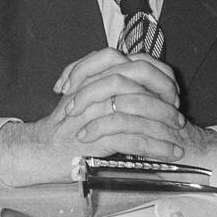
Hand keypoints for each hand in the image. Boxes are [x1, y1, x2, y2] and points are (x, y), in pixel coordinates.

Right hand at [0, 49, 216, 185]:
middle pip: (139, 81)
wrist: (37, 150)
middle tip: (179, 116)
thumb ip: (105, 86)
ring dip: (165, 126)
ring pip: (140, 111)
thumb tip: (142, 87)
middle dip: (165, 98)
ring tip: (179, 140)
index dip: (158, 76)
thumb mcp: (81, 97)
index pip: (133, 62)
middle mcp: (94, 88)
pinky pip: (134, 140)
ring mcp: (94, 112)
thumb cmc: (61, 127)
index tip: (172, 93)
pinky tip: (169, 154)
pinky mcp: (96, 138)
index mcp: (93, 76)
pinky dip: (156, 148)